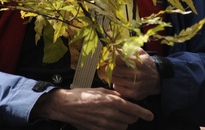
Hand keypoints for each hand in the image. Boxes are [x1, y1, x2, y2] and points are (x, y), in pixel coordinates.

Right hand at [32, 87, 153, 129]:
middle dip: (131, 114)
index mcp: (112, 102)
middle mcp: (111, 114)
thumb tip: (125, 98)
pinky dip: (114, 126)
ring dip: (123, 121)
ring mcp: (105, 125)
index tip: (150, 116)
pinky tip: (108, 120)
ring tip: (114, 114)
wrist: (67, 106)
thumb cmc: (83, 95)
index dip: (144, 113)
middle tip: (126, 109)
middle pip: (130, 119)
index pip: (133, 109)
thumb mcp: (100, 90)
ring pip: (123, 126)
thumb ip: (114, 95)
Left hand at [111, 48, 160, 100]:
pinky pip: (118, 89)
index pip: (119, 59)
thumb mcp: (140, 52)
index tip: (105, 57)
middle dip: (109, 67)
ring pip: (115, 80)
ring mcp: (136, 85)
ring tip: (112, 72)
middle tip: (106, 65)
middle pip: (115, 70)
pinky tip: (118, 81)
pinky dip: (116, 84)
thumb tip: (114, 46)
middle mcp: (137, 74)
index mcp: (138, 62)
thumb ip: (128, 48)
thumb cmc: (146, 63)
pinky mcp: (134, 94)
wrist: (158, 79)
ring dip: (111, 75)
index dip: (110, 58)